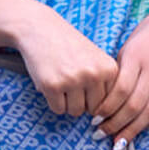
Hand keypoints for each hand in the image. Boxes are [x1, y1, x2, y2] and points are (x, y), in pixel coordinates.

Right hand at [11, 1, 118, 116]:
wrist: (39, 28)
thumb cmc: (69, 47)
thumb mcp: (96, 60)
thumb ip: (104, 85)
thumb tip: (101, 121)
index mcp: (109, 68)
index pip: (107, 102)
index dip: (94, 96)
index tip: (84, 80)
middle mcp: (93, 74)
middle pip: (93, 110)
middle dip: (82, 102)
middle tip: (71, 81)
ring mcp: (73, 80)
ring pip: (76, 112)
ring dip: (67, 103)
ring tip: (62, 81)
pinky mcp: (53, 86)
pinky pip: (58, 110)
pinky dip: (53, 101)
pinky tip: (51, 83)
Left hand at [94, 0, 148, 147]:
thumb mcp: (131, 44)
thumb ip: (121, 70)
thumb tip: (107, 99)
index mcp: (138, 56)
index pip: (121, 90)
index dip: (107, 108)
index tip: (95, 119)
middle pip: (134, 106)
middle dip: (116, 124)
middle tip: (101, 134)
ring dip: (131, 131)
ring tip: (118, 143)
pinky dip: (148, 124)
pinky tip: (136, 131)